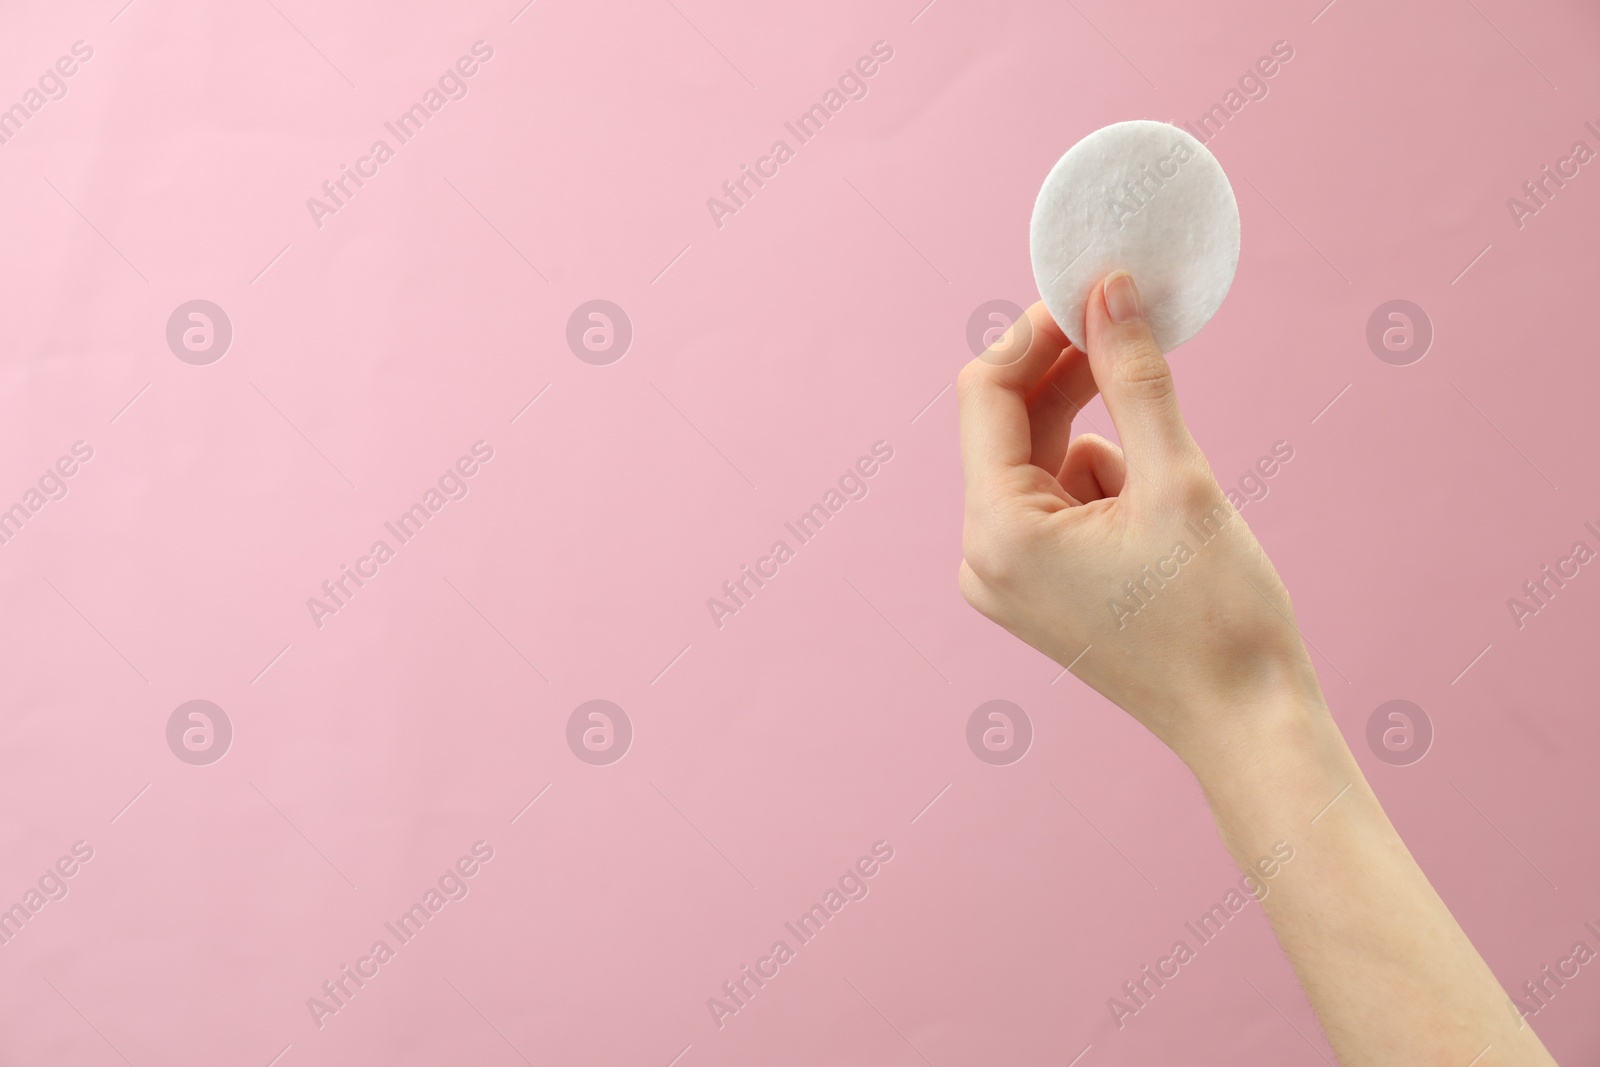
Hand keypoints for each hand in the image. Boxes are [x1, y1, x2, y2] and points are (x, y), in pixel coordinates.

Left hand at [955, 271, 1324, 763]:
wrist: (1248, 723)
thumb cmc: (1218, 616)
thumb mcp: (1178, 477)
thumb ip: (1132, 375)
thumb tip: (1107, 291)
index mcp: (998, 532)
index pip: (987, 393)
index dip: (1037, 332)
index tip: (1095, 291)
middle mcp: (982, 558)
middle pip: (1009, 426)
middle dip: (1070, 376)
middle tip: (1134, 327)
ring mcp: (1006, 579)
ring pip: (1039, 461)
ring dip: (1100, 438)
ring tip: (1170, 478)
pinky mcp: (1038, 590)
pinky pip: (1057, 502)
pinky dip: (1105, 483)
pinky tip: (1160, 521)